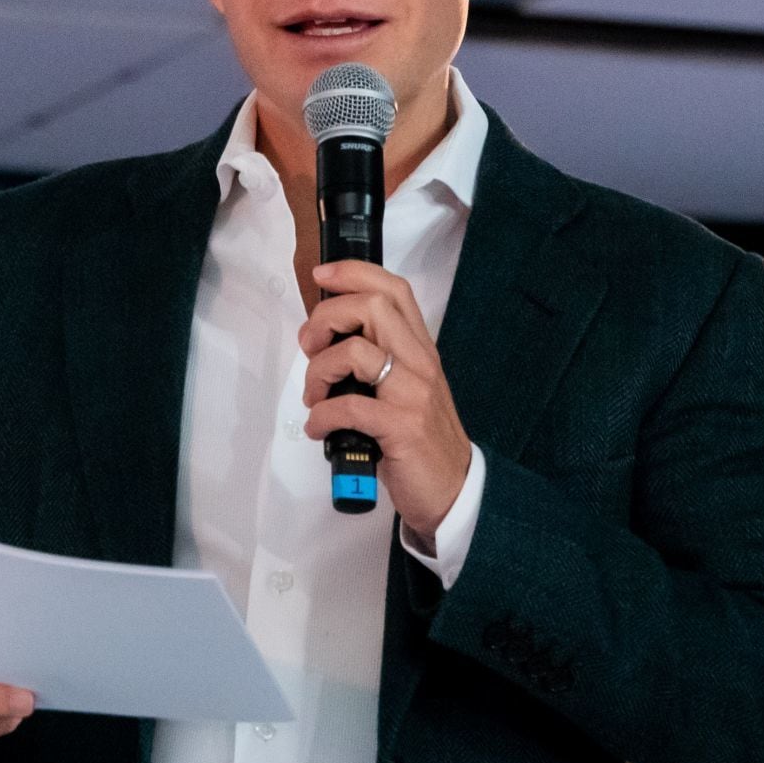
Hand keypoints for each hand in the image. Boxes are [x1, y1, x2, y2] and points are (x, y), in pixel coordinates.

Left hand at [300, 261, 473, 542]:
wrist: (454, 489)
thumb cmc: (420, 437)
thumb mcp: (406, 387)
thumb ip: (378, 358)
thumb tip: (326, 338)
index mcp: (419, 349)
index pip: (394, 290)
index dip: (354, 273)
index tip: (322, 276)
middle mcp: (420, 363)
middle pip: (371, 308)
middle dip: (326, 319)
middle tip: (310, 346)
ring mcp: (413, 394)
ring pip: (355, 353)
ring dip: (318, 372)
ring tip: (314, 397)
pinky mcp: (401, 428)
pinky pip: (349, 406)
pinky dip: (323, 416)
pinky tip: (319, 428)